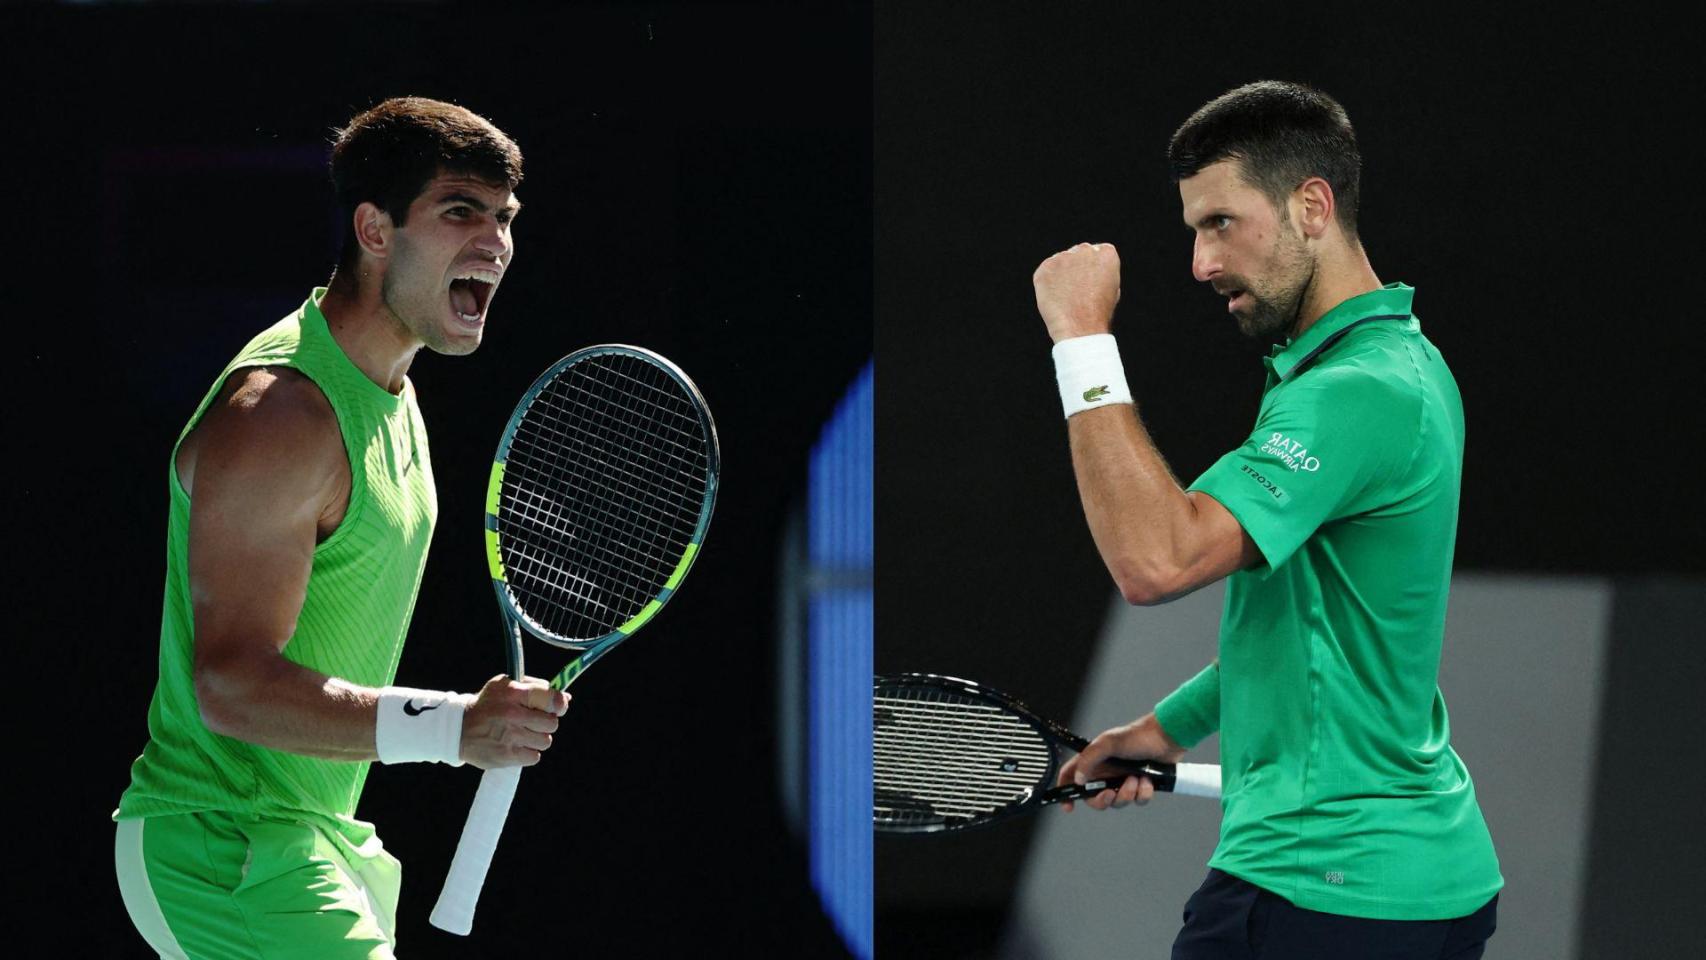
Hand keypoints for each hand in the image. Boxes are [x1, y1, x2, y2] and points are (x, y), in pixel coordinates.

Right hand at [459, 675, 570, 769]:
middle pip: (552, 723)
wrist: (459, 729)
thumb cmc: (488, 705)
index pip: (552, 699)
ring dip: (537, 738)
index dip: (559, 704)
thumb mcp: (506, 686)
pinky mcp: (506, 755)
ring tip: (522, 733)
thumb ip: (536, 687)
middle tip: (533, 721)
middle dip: (546, 722)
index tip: (556, 707)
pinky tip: (517, 745)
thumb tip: (566, 699)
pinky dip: (529, 753)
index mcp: (513, 693)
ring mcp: (509, 736)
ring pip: (545, 741)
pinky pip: (534, 757)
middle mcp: (512, 714)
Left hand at [1032, 242, 1121, 342]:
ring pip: (1062, 262)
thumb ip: (1101, 270)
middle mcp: (1085, 250)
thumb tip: (1089, 266)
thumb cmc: (1098, 313)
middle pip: (1079, 253)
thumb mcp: (1111, 288)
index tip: (1092, 283)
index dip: (1094, 269)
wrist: (1080, 328)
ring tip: (1067, 297)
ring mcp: (1063, 257)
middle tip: (1077, 291)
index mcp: (1106, 253)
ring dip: (1062, 274)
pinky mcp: (1046, 267)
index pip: (1098, 252)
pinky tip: (1056, 297)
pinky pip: (1046, 271)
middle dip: (1077, 267)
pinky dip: (1048, 283)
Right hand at [1055, 712, 1185, 812]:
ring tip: (1136, 779)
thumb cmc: (1137, 736)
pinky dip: (1143, 794)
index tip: (1068, 807)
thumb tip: (1079, 779)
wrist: (1166, 738)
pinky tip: (1148, 780)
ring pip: (1118, 802)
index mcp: (1093, 761)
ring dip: (1127, 794)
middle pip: (1094, 798)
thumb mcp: (1108, 743)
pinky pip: (1137, 801)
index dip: (1066, 791)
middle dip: (1103, 800)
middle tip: (1111, 794)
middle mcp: (1106, 772)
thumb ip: (1089, 759)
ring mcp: (1123, 780)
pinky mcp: (1140, 786)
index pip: (1071, 776)